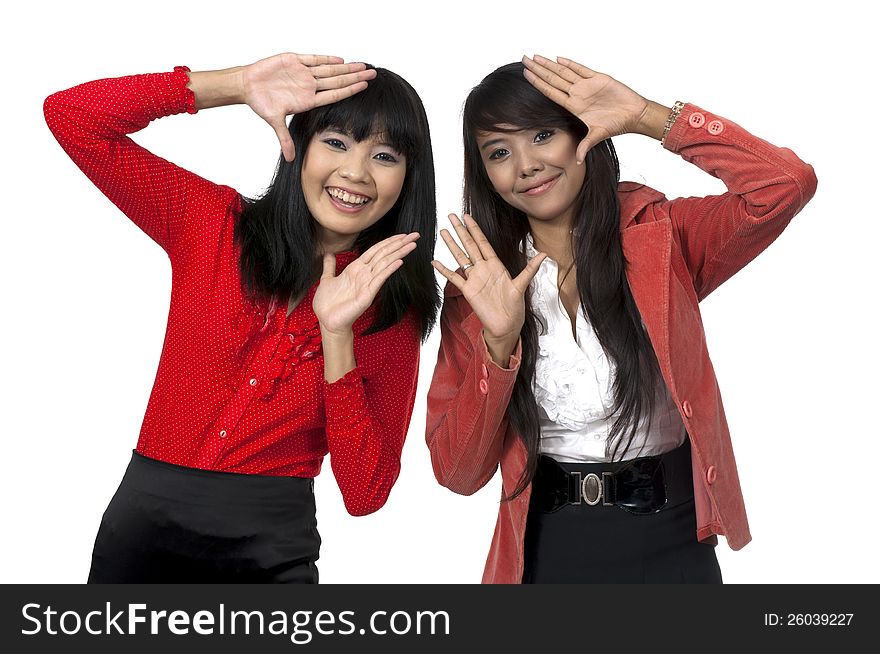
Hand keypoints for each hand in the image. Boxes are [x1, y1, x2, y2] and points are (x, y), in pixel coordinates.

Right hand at [242, 53, 376, 161]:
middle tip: (373, 73)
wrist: (248, 86)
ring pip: (329, 69)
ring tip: (363, 64)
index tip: (365, 87)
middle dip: (355, 77)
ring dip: (346, 67)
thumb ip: (284, 139)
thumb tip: (289, 160)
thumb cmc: (261, 103)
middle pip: (337, 81)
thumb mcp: (274, 121)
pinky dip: (326, 59)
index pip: (334, 95)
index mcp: (308, 100)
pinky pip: (313, 59)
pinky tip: (341, 60)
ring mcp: (303, 73)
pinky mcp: (294, 61)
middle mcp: (309, 86)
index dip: (350, 90)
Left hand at [313, 233, 419, 335]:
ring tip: (412, 244)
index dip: (389, 241)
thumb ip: (330, 267)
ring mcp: (367, 284)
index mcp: (356, 269)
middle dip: (400, 244)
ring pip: (385, 263)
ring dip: (399, 252)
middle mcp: (364, 275)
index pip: (376, 250)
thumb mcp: (327, 280)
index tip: (403, 234)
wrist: (327, 322)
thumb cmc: (327, 304)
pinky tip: (399, 261)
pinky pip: (380, 279)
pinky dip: (389, 269)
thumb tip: (328, 254)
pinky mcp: (367, 295)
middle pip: (385, 254)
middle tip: (415, 235)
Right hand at [432, 214, 546, 342]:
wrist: (506, 325)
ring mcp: (474, 279)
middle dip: (460, 230)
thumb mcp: (522, 285)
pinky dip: (444, 270)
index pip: (483, 243)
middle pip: (469, 245)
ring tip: (443, 232)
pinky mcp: (468, 291)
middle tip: (452, 216)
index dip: (475, 229)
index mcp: (496, 265)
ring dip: (451, 244)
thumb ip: (530, 269)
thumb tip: (544, 254)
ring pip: (460, 257)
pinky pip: (454, 278)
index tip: (467, 217)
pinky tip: (435, 262)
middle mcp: (484, 269)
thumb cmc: (514, 307)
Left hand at [522, 54, 650, 161]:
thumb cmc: (617, 124)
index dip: (538, 83)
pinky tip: (558, 59)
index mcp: (574, 106)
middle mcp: (577, 94)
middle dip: (538, 69)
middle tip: (524, 59)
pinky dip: (570, 63)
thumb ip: (586, 145)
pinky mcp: (598, 78)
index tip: (526, 75)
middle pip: (553, 79)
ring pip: (564, 71)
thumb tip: (578, 162)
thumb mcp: (598, 135)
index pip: (551, 92)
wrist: (634, 115)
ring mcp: (587, 85)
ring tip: (535, 56)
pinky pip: (581, 69)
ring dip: (549, 64)